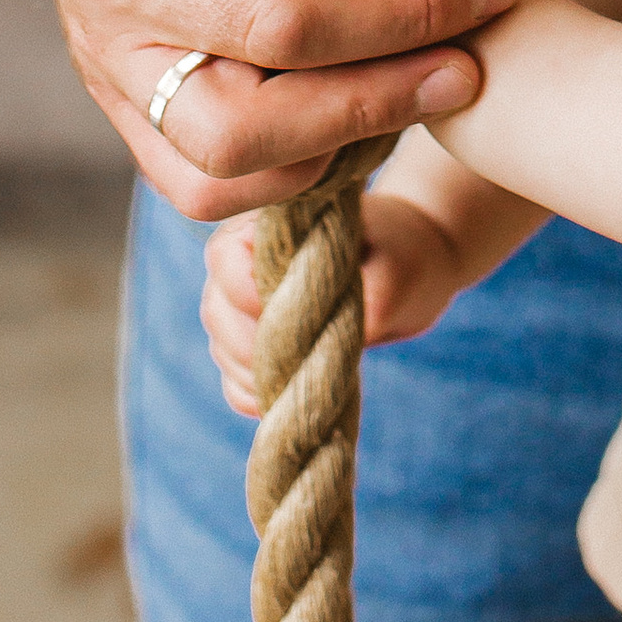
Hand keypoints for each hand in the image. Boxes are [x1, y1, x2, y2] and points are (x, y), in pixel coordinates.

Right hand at [202, 193, 468, 415]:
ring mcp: (241, 306)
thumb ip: (371, 295)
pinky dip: (258, 397)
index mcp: (268, 224)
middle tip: (306, 361)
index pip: (225, 257)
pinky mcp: (254, 345)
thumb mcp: (399, 267)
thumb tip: (337, 344)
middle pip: (217, 311)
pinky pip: (235, 384)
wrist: (404, 270)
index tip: (298, 317)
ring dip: (259, 376)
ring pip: (222, 349)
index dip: (248, 296)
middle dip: (255, 347)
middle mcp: (243, 261)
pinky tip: (294, 397)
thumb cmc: (400, 256)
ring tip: (310, 378)